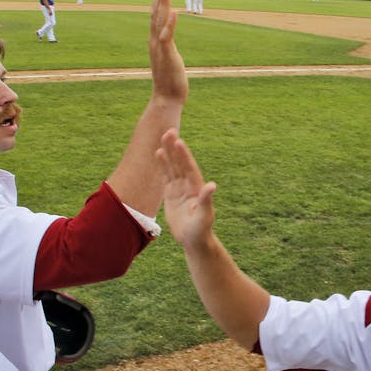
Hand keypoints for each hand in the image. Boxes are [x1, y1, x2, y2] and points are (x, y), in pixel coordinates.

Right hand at [148, 0, 188, 102]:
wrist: (166, 98)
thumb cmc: (169, 80)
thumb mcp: (168, 58)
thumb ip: (167, 47)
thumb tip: (168, 40)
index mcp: (156, 40)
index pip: (155, 15)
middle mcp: (155, 41)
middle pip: (155, 13)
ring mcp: (160, 47)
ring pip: (160, 20)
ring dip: (162, 3)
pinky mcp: (167, 55)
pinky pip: (168, 37)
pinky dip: (170, 24)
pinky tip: (174, 12)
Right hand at [157, 129, 214, 248]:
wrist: (194, 240)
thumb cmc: (201, 229)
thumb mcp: (204, 215)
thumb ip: (206, 200)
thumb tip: (212, 185)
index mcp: (197, 188)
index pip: (189, 168)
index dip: (184, 155)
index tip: (179, 141)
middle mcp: (189, 185)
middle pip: (180, 163)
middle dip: (175, 148)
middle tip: (169, 131)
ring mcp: (180, 188)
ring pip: (173, 167)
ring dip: (168, 153)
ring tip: (163, 137)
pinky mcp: (171, 194)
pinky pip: (166, 176)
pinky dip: (163, 165)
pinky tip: (158, 153)